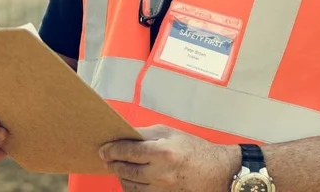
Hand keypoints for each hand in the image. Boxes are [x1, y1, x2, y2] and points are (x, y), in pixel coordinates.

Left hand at [100, 125, 240, 190]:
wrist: (216, 171)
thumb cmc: (194, 148)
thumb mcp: (171, 133)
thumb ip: (147, 134)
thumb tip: (126, 135)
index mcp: (163, 152)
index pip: (129, 151)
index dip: (112, 150)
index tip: (103, 149)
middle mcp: (161, 174)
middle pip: (126, 171)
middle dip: (113, 163)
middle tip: (106, 158)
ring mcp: (162, 190)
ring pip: (130, 186)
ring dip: (120, 176)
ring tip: (118, 167)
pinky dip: (131, 187)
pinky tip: (130, 179)